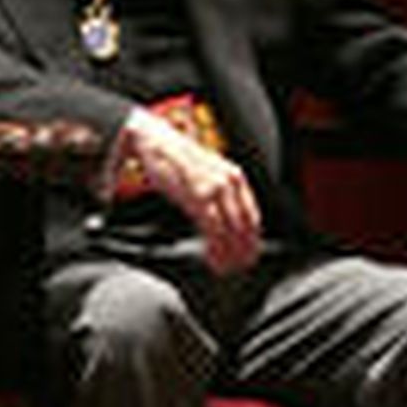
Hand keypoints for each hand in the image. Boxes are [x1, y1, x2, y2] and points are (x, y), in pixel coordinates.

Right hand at [120, 109, 264, 274]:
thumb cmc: (172, 157)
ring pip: (231, 231)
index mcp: (233, 175)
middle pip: (245, 226)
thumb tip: (223, 219)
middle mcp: (229, 181)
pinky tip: (213, 258)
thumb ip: (215, 193)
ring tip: (226, 268)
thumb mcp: (202, 173)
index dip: (253, 239)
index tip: (250, 255)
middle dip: (244, 251)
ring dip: (230, 254)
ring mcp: (215, 188)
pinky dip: (216, 248)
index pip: (252, 215)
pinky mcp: (198, 197)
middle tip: (240, 268)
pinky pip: (214, 230)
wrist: (152, 138)